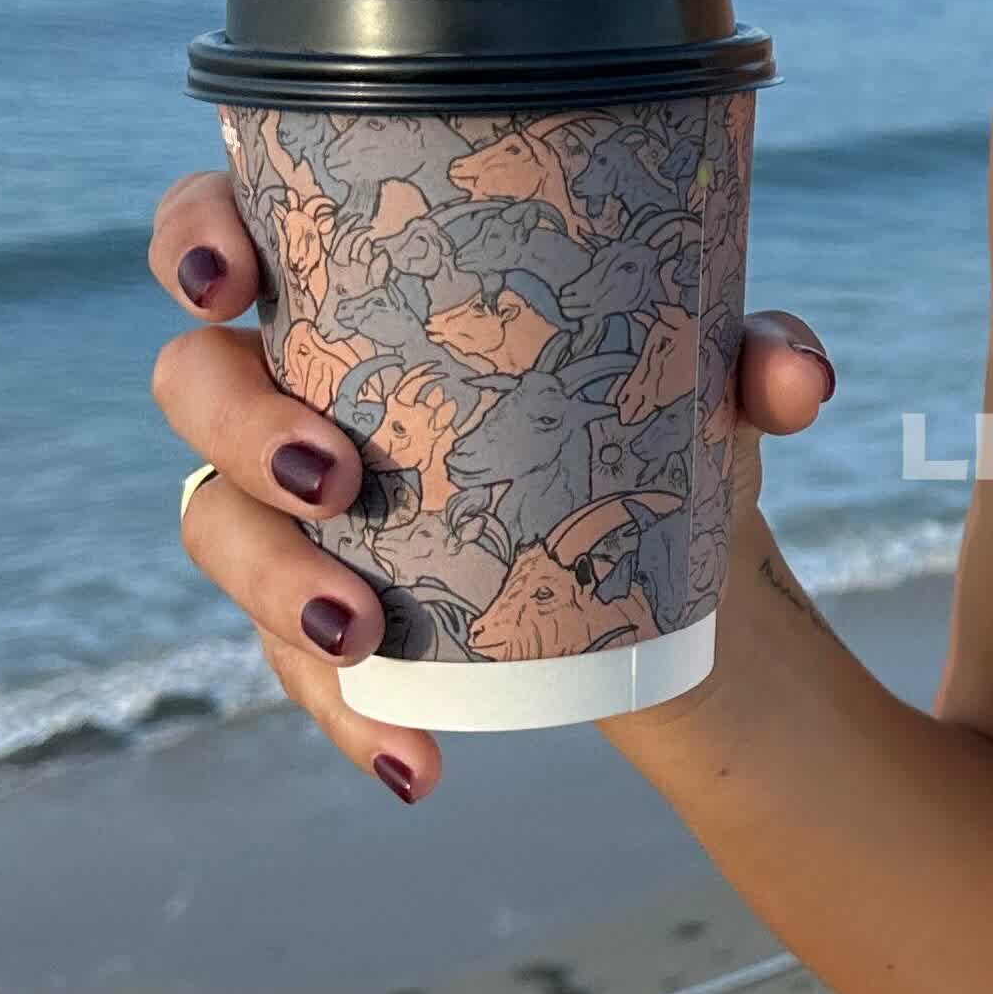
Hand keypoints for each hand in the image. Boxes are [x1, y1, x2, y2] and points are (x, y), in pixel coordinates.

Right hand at [147, 163, 836, 804]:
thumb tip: (797, 379)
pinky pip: (294, 668)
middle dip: (243, 432)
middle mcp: (296, 389)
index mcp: (359, 291)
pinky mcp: (320, 615)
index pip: (231, 231)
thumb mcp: (709, 386)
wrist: (674, 570)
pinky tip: (414, 762)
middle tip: (338, 478)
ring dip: (275, 586)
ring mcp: (291, 510)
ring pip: (216, 530)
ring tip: (365, 636)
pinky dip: (351, 716)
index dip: (196, 237)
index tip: (226, 279)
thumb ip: (758, 359)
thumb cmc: (651, 423)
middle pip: (194, 386)